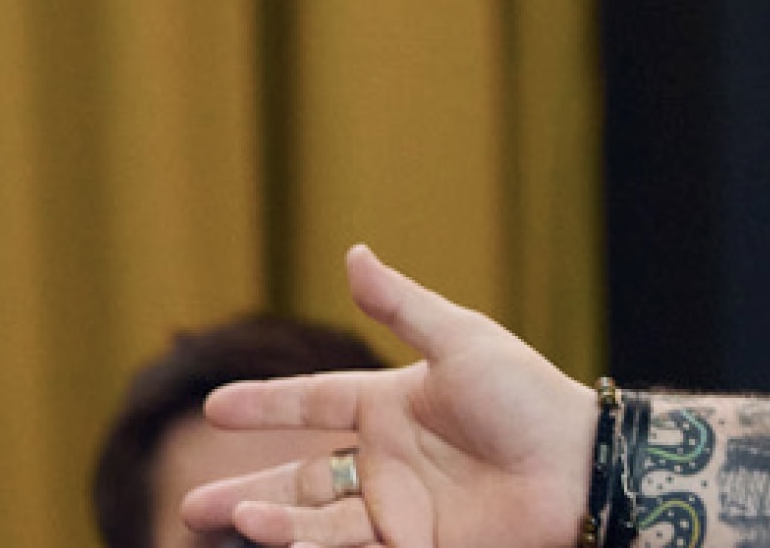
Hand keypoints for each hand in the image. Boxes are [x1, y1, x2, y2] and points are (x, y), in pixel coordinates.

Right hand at [182, 245, 600, 547]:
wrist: (580, 465)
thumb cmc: (529, 397)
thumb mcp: (462, 342)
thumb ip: (401, 306)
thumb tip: (352, 251)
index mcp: (391, 406)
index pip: (313, 402)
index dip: (266, 404)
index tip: (213, 406)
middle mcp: (386, 461)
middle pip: (299, 478)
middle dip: (244, 492)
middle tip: (189, 508)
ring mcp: (399, 508)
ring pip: (316, 519)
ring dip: (271, 521)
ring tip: (227, 516)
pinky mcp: (416, 546)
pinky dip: (309, 545)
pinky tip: (274, 536)